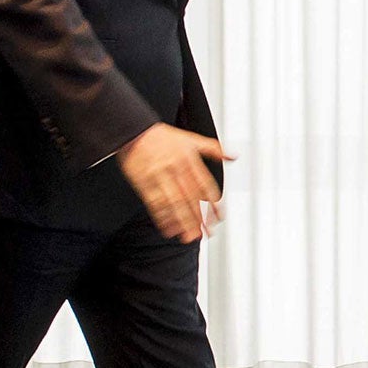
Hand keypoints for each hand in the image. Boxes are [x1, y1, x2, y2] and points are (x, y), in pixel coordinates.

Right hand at [116, 123, 232, 242]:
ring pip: (173, 203)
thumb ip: (214, 149)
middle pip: (190, 198)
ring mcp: (159, 176)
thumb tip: (233, 156)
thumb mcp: (192, 138)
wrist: (134, 131)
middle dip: (199, 218)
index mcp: (189, 159)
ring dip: (182, 222)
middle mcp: (176, 168)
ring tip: (189, 237)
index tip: (218, 218)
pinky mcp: (143, 183)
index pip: (205, 185)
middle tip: (206, 233)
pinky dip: (161, 217)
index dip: (213, 204)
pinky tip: (168, 229)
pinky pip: (154, 203)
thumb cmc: (163, 136)